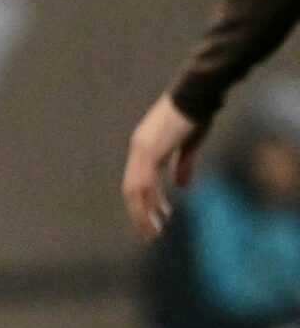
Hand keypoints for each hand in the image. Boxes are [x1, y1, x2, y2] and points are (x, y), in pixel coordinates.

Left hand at [124, 93, 207, 241]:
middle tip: (149, 233)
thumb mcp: (188, 144)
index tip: (154, 218)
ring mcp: (142, 149)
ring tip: (153, 231)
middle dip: (139, 214)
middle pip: (131, 190)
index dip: (143, 202)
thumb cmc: (195, 114)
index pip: (136, 181)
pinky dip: (150, 200)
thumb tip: (180, 186)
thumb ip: (181, 165)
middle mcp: (137, 149)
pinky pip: (146, 181)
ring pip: (136, 190)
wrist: (196, 93)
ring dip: (143, 213)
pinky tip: (159, 214)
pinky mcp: (151, 150)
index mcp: (143, 147)